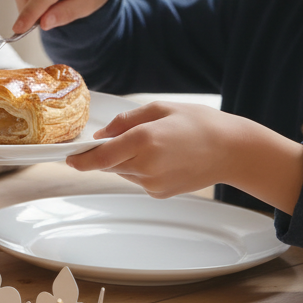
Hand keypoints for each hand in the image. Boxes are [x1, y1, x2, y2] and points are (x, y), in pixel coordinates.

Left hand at [65, 101, 302, 211]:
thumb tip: (101, 134)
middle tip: (119, 139)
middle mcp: (146, 165)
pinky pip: (138, 180)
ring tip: (153, 145)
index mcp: (144, 140)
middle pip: (109, 164)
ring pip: (123, 172)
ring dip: (126, 160)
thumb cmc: (200, 124)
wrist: (233, 151)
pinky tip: (163, 158)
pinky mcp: (160, 193)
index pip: (101, 157)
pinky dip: (141, 169)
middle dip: (107, 153)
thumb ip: (125, 121)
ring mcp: (153, 183)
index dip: (81, 159)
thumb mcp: (160, 109)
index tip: (69, 159)